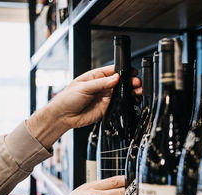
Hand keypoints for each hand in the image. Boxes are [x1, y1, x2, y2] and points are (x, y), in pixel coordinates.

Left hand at [27, 65, 141, 148]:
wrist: (63, 116)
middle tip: (136, 83)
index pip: (113, 71)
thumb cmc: (67, 98)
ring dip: (131, 91)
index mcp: (96, 76)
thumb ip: (101, 83)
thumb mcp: (84, 87)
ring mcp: (106, 97)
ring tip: (138, 91)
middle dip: (130, 81)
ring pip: (123, 92)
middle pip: (121, 82)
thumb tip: (116, 78)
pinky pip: (120, 104)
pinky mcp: (108, 107)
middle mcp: (103, 86)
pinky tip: (133, 100)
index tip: (132, 72)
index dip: (124, 71)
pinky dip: (128, 102)